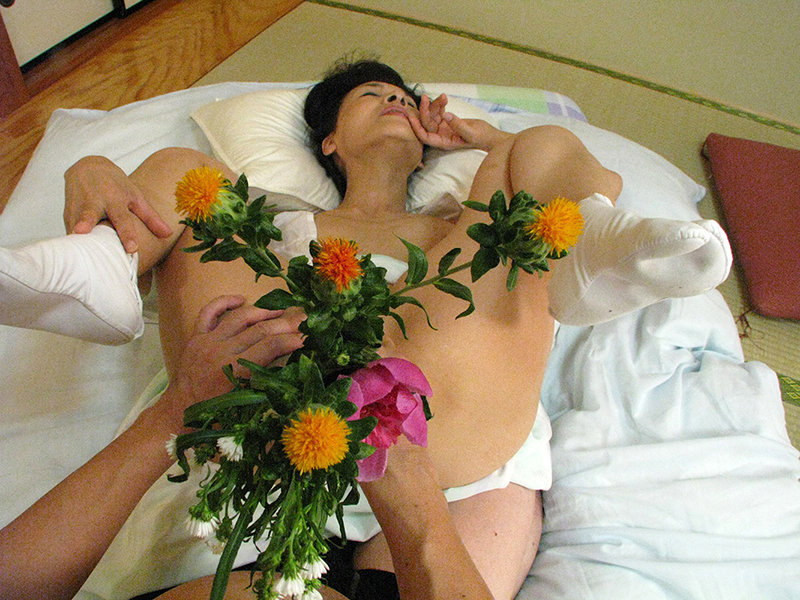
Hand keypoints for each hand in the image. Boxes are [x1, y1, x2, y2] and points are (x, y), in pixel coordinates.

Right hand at [64, 156, 172, 252]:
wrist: (88, 167)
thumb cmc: (117, 186)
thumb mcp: (136, 197)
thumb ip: (151, 217)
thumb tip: (169, 234)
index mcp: (114, 198)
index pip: (122, 218)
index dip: (127, 233)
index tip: (132, 249)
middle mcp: (93, 201)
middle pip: (89, 214)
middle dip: (85, 222)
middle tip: (81, 232)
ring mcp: (77, 207)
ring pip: (73, 223)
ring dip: (73, 236)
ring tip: (72, 252)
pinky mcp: (66, 214)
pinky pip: (68, 231)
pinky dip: (70, 243)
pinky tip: (72, 257)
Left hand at [169, 295, 303, 414]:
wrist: (178, 416)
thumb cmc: (214, 419)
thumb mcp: (245, 409)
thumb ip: (267, 388)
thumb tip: (294, 374)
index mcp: (234, 372)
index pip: (270, 347)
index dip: (292, 340)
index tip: (308, 338)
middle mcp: (220, 352)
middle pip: (260, 329)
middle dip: (286, 323)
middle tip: (304, 320)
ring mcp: (207, 342)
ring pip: (240, 317)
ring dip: (264, 312)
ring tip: (282, 313)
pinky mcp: (196, 337)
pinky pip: (209, 312)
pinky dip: (225, 302)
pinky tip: (242, 299)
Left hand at [409, 94, 511, 151]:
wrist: (490, 135)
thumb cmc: (482, 137)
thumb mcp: (471, 133)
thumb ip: (458, 125)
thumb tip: (446, 115)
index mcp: (444, 142)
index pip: (425, 137)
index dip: (417, 128)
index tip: (412, 116)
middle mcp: (441, 135)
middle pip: (427, 124)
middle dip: (425, 111)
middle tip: (425, 97)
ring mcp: (444, 128)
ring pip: (432, 116)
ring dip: (434, 105)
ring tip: (443, 96)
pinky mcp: (448, 121)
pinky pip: (439, 111)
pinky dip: (440, 104)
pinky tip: (445, 97)